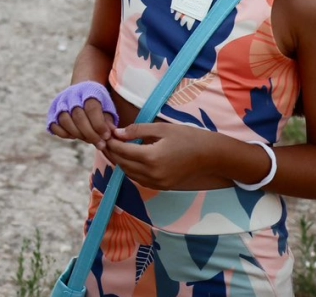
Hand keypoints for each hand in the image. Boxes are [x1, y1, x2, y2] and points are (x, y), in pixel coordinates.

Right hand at [47, 81, 119, 148]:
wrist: (82, 90)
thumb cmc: (98, 103)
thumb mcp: (107, 108)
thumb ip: (108, 121)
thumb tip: (109, 136)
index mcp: (88, 91)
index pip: (91, 108)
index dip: (99, 124)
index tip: (106, 136)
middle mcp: (71, 95)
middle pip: (78, 116)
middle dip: (90, 134)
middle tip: (100, 144)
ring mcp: (59, 102)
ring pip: (65, 121)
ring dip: (78, 134)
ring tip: (89, 140)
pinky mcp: (52, 111)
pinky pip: (55, 126)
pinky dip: (64, 134)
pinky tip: (75, 136)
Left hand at [102, 122, 235, 190]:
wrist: (210, 156)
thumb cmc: (187, 137)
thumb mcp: (161, 128)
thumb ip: (137, 131)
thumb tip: (117, 133)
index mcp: (151, 157)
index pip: (122, 151)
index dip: (110, 142)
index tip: (105, 133)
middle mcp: (152, 174)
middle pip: (122, 164)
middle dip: (112, 152)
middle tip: (105, 140)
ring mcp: (157, 183)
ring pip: (129, 173)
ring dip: (119, 162)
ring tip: (115, 148)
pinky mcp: (162, 186)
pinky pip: (139, 179)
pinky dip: (130, 169)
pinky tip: (129, 159)